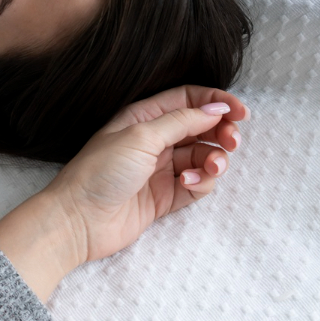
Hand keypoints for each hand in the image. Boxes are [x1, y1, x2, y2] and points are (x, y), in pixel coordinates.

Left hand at [0, 86, 245, 300]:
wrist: (78, 220)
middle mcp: (154, 140)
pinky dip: (200, 182)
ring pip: (202, 157)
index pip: (188, 100)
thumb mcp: (141, 136)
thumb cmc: (100, 171)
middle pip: (201, 128)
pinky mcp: (165, 197)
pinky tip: (187, 184)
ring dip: (213, 160)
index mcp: (144, 118)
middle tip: (232, 141)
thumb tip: (216, 107)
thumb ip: (182, 121)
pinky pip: (196, 184)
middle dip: (221, 132)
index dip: (216, 102)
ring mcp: (160, 170)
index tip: (241, 112)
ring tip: (209, 168)